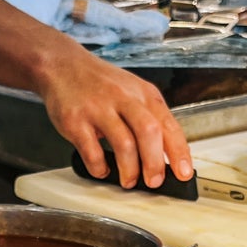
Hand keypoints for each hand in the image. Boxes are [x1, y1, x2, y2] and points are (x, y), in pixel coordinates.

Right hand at [34, 40, 193, 187]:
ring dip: (129, 169)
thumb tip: (165, 156)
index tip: (184, 173)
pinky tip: (102, 169)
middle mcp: (123, 98)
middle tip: (154, 182)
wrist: (62, 65)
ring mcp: (99, 109)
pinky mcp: (76, 121)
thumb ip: (149, 119)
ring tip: (128, 181)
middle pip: (148, 132)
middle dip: (154, 163)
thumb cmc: (101, 84)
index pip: (168, 125)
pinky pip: (92, 151)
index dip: (179, 152)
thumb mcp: (133, 92)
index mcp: (143, 94)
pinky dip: (99, 167)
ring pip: (123, 143)